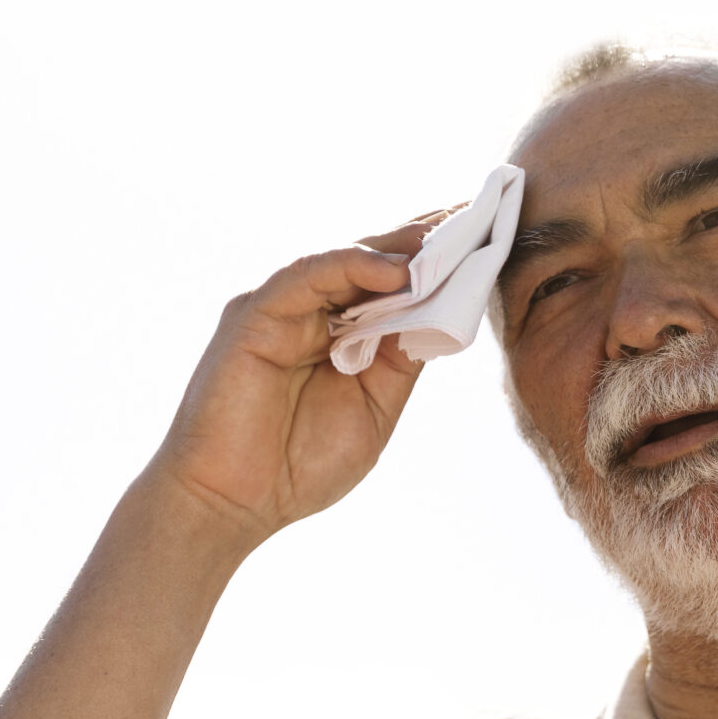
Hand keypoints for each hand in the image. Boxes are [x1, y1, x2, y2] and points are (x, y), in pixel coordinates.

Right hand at [145, 211, 451, 549]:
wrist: (232, 503)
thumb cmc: (297, 465)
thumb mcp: (375, 406)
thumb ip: (401, 357)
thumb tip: (442, 309)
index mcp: (340, 337)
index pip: (393, 288)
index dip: (436, 264)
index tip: (485, 240)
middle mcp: (311, 314)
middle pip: (374, 264)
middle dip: (425, 240)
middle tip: (476, 215)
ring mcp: (282, 310)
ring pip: (345, 260)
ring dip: (398, 247)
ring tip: (446, 237)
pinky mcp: (255, 313)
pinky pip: (307, 274)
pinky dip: (351, 265)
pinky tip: (396, 271)